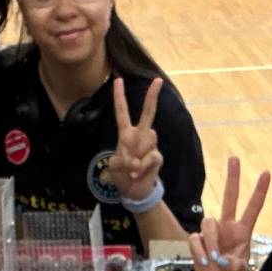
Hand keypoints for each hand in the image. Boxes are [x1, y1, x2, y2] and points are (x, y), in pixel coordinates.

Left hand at [106, 77, 162, 202]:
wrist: (133, 191)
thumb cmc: (122, 175)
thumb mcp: (114, 167)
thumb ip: (122, 161)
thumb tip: (135, 163)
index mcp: (126, 134)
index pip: (122, 112)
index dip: (119, 96)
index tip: (118, 79)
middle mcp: (139, 136)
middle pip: (147, 113)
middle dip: (152, 97)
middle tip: (158, 80)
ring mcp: (150, 145)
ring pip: (148, 139)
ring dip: (137, 154)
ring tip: (131, 168)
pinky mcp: (157, 157)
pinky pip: (150, 156)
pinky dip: (141, 166)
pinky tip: (136, 173)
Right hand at [189, 156, 269, 270]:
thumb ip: (235, 267)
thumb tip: (224, 261)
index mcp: (243, 231)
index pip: (253, 208)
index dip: (259, 191)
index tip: (266, 173)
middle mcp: (227, 227)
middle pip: (229, 198)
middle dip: (232, 179)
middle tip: (234, 159)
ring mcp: (212, 233)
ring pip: (208, 222)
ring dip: (212, 241)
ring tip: (215, 258)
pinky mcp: (198, 241)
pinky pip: (195, 239)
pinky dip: (200, 251)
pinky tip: (205, 261)